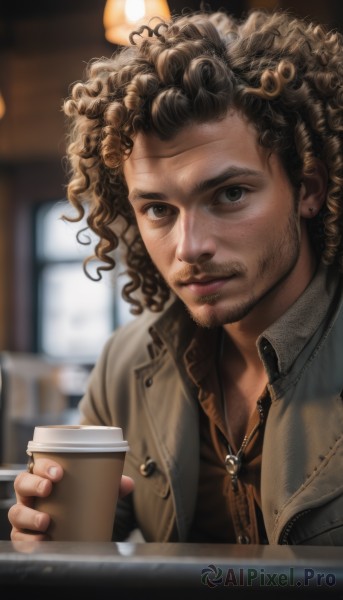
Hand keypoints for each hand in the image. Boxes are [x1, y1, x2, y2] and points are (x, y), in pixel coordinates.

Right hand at [8, 459, 134, 540]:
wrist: (71, 527)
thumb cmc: (77, 501)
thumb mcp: (93, 492)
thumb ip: (110, 486)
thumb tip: (128, 484)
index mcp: (43, 477)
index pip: (37, 466)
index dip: (44, 466)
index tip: (58, 472)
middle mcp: (30, 494)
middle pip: (22, 484)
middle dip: (33, 484)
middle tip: (49, 489)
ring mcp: (25, 514)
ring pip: (17, 512)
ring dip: (29, 516)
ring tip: (46, 521)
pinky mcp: (25, 535)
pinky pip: (19, 538)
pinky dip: (27, 540)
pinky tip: (42, 541)